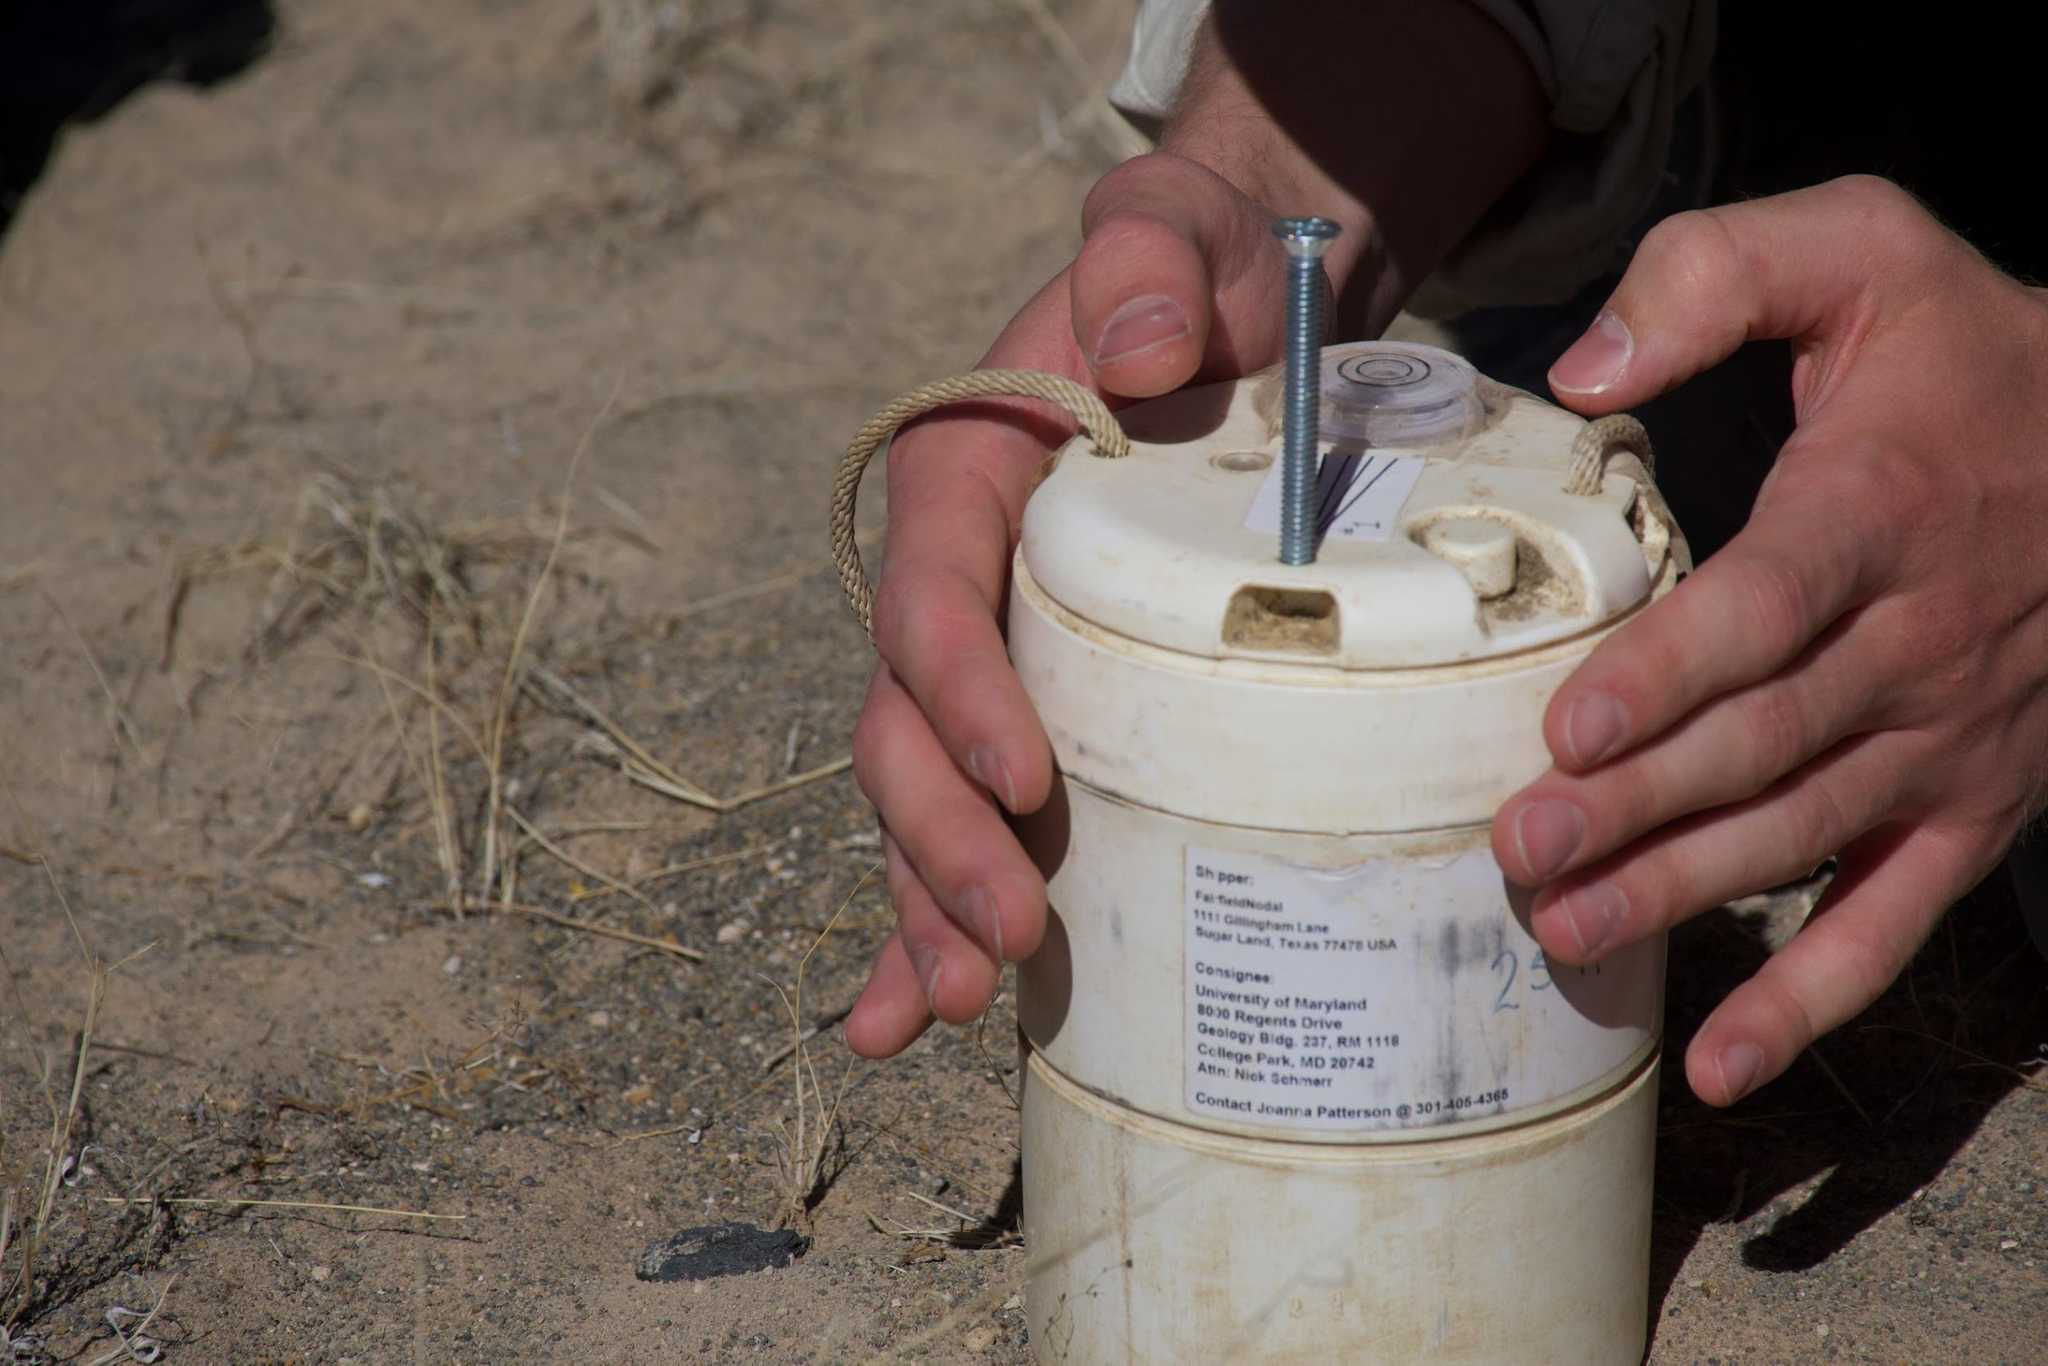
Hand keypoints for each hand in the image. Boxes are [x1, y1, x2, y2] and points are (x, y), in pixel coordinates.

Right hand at [843, 3, 1548, 1058]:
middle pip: (905, 727)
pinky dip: (935, 913)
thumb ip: (1153, 256)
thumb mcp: (1182, 236)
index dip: (958, 691)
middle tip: (1007, 937)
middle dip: (939, 842)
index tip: (1020, 776)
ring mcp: (981, 659)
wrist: (1220, 325)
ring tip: (954, 1009)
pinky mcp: (1027, 710)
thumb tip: (1142, 346)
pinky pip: (966, 818)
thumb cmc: (1198, 282)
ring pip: (919, 799)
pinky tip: (927, 1010)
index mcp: (963, 476)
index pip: (934, 596)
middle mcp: (950, 581)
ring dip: (925, 906)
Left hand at [1490, 176, 2047, 1105]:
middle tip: (1519, 849)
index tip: (1570, 727)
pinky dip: (1810, 998)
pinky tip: (1720, 1064)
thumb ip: (1716, 273)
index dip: (1672, 673)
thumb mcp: (1861, 252)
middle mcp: (1920, 642)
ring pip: (1803, 835)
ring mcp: (1949, 739)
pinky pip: (1892, 918)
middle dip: (1636, 805)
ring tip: (1564, 930)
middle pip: (1764, 741)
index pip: (1769, 606)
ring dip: (1684, 893)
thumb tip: (1583, 372)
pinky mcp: (1967, 804)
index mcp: (1880, 511)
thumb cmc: (1963, 351)